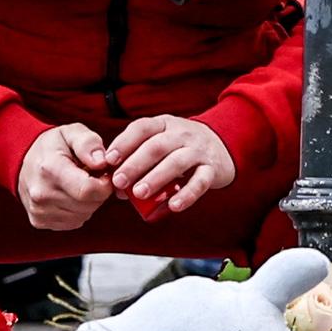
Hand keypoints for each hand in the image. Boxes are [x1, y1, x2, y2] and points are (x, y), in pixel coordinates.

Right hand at [17, 124, 114, 230]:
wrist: (23, 160)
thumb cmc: (51, 146)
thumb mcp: (71, 132)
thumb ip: (89, 143)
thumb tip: (102, 162)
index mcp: (50, 169)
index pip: (89, 190)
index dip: (105, 183)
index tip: (102, 173)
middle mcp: (41, 194)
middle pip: (89, 204)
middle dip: (98, 192)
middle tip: (90, 176)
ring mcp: (39, 210)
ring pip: (84, 215)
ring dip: (88, 202)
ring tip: (78, 184)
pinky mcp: (39, 221)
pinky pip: (74, 222)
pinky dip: (78, 211)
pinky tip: (70, 195)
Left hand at [107, 115, 235, 215]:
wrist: (222, 145)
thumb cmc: (179, 148)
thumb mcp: (161, 143)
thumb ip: (138, 160)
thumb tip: (117, 188)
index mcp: (164, 124)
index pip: (142, 128)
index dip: (124, 143)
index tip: (109, 160)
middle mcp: (181, 133)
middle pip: (156, 146)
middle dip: (135, 164)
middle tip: (119, 182)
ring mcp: (198, 150)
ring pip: (176, 162)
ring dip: (156, 178)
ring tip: (139, 193)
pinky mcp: (212, 169)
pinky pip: (200, 182)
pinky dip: (187, 194)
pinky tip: (174, 206)